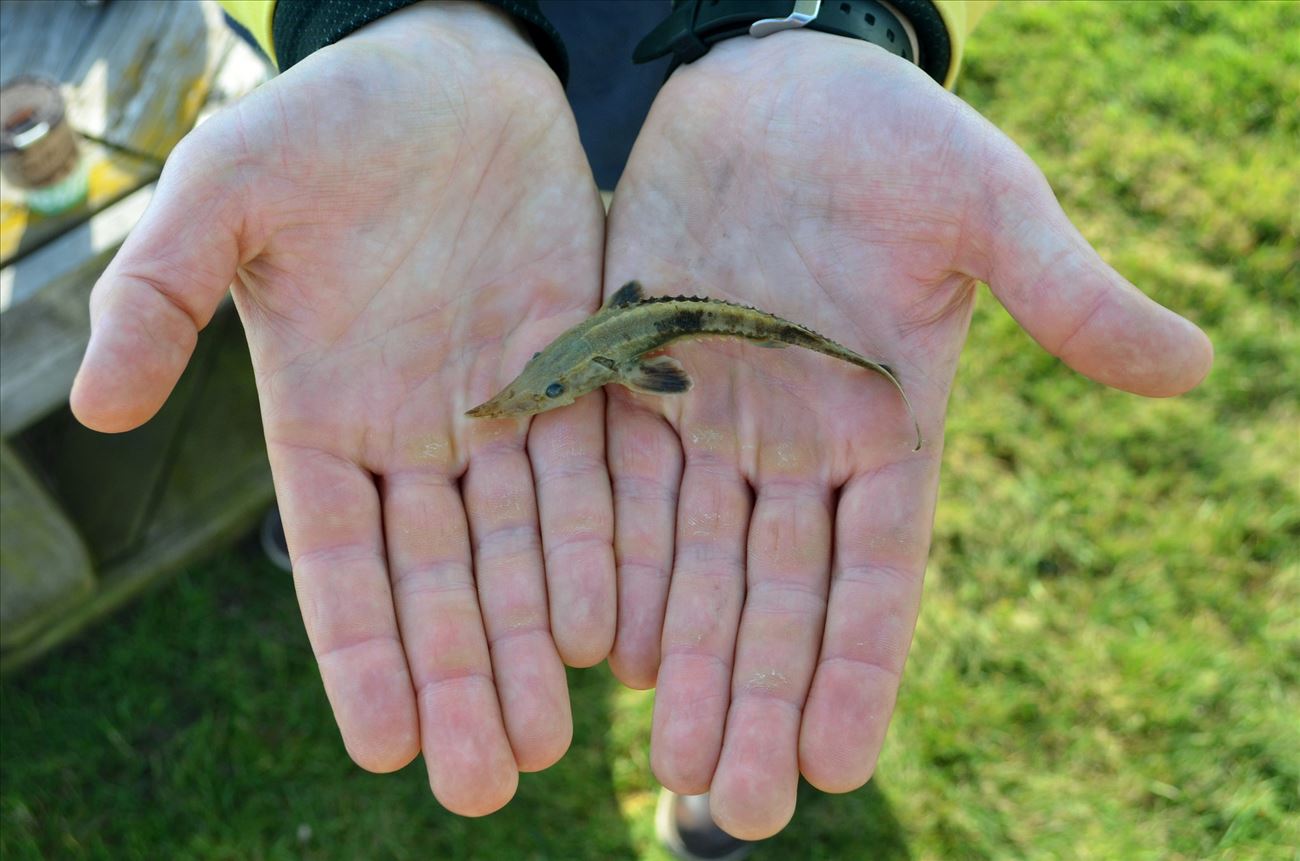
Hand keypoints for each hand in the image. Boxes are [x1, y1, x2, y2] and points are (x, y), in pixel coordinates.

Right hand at [71, 2, 612, 814]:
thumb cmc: (329, 121)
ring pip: (522, 546)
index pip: (340, 561)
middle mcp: (418, 433)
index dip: (361, 651)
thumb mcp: (226, 193)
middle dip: (461, 676)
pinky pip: (595, 470)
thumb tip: (94, 406)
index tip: (386, 744)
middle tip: (486, 780)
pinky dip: (606, 545)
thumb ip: (161, 294)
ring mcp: (502, 406)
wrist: (454, 63)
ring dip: (537, 639)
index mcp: (324, 415)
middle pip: (441, 579)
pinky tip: (619, 623)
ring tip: (554, 733)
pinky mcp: (580, 367)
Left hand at [603, 35, 1211, 837]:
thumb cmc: (888, 134)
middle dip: (760, 698)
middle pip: (777, 596)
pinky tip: (604, 653)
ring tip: (669, 768)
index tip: (837, 762)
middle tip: (740, 808)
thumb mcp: (984, 209)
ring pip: (696, 565)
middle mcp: (797, 444)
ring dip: (685, 664)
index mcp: (888, 421)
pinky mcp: (635, 378)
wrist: (769, 78)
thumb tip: (1193, 367)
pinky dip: (616, 569)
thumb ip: (1063, 294)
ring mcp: (713, 418)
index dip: (858, 666)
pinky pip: (622, 492)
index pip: (876, 570)